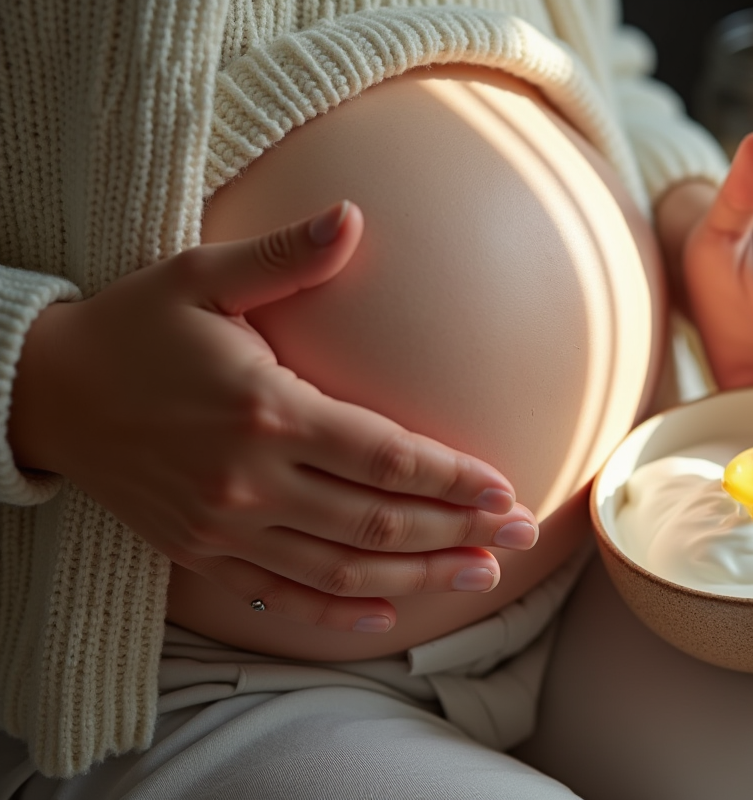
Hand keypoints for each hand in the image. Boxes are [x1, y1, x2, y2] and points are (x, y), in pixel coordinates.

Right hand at [10, 202, 538, 632]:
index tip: (506, 488)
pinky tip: (387, 617)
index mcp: (266, 411)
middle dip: (459, 530)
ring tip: (480, 574)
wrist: (45, 392)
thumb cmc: (134, 327)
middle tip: (520, 533)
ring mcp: (225, 527)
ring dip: (418, 576)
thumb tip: (355, 215)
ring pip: (342, 569)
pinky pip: (281, 597)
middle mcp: (250, 481)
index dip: (453, 478)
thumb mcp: (201, 276)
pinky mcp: (202, 554)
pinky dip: (338, 613)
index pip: (385, 457)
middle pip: (377, 522)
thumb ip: (285, 255)